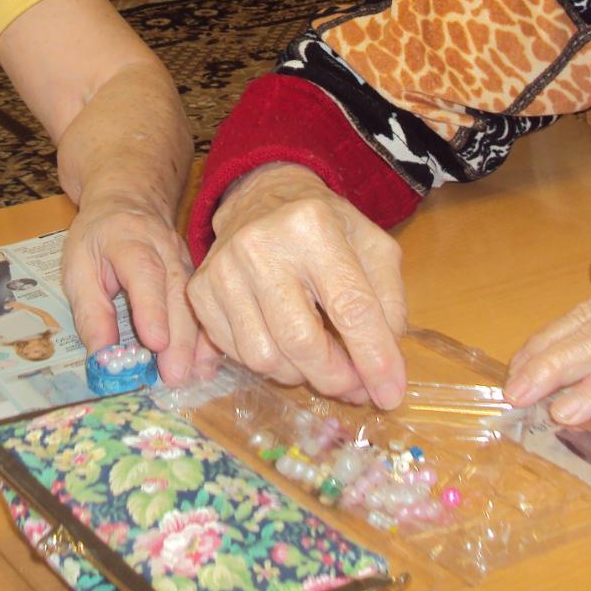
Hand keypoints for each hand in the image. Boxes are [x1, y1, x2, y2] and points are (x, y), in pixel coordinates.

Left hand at [63, 199, 199, 385]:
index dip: (151, 308)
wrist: (130, 200)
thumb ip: (91, 313)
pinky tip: (208, 362)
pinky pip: (206, 303)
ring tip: (196, 375)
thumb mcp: (78, 268)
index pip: (144, 273)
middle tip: (174, 375)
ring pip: (197, 299)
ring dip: (199, 339)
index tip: (156, 343)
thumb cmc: (99, 238)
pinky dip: (208, 334)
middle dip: (179, 336)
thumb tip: (103, 358)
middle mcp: (164, 248)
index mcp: (128, 239)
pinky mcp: (196, 274)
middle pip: (177, 291)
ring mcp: (186, 259)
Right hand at [187, 163, 408, 406]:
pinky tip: (285, 345)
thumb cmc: (325, 226)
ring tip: (319, 359)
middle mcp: (261, 245)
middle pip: (301, 341)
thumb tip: (384, 370)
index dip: (374, 358)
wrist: (261, 197)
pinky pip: (236, 354)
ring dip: (300, 374)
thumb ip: (388, 303)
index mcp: (314, 226)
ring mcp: (224, 269)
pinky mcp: (200, 291)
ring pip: (265, 357)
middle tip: (354, 387)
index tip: (390, 394)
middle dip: (335, 378)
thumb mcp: (372, 246)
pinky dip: (269, 363)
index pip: (350, 306)